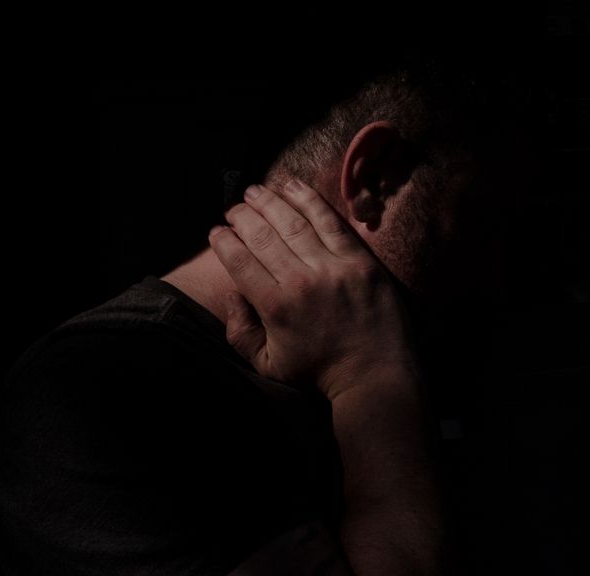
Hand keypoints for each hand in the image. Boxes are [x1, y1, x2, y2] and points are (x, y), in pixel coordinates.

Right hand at [209, 179, 421, 400]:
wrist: (373, 375)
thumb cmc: (319, 372)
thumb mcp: (268, 365)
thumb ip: (240, 333)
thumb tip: (232, 296)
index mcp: (275, 307)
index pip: (239, 261)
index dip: (222, 241)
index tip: (216, 232)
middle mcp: (300, 282)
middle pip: (261, 235)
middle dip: (241, 216)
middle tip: (234, 209)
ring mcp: (332, 268)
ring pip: (292, 222)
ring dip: (269, 201)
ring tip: (255, 191)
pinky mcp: (360, 260)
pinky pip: (330, 221)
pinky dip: (308, 200)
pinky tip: (292, 186)